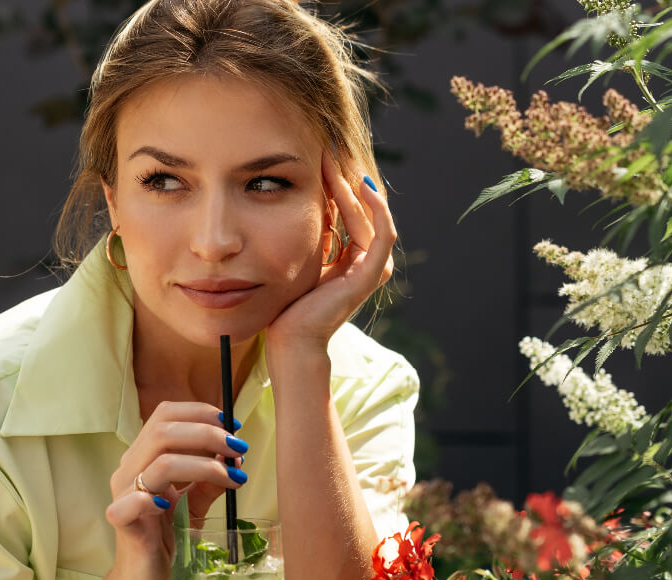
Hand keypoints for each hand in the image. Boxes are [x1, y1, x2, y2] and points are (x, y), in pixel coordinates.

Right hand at [103, 402, 247, 579]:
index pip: (166, 415)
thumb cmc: (170, 543)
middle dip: (207, 432)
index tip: (232, 425)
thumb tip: (235, 455)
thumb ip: (210, 480)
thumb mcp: (196, 504)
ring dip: (203, 464)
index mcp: (145, 458)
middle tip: (238, 447)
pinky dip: (159, 496)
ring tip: (232, 476)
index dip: (200, 412)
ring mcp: (123, 495)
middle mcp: (130, 470)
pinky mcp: (120, 522)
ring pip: (160, 461)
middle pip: (162, 429)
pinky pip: (134, 501)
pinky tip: (178, 504)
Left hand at [265, 151, 396, 352]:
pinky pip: (382, 233)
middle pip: (361, 210)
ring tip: (333, 162)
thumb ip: (315, 233)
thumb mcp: (301, 257)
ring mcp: (372, 268)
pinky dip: (377, 208)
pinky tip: (362, 185)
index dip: (337, 183)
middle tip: (326, 149)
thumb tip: (307, 198)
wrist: (290, 338)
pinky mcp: (371, 274)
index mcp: (353, 259)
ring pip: (369, 216)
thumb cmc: (288, 303)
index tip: (319, 158)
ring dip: (353, 187)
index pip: (351, 212)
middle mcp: (367, 262)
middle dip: (344, 178)